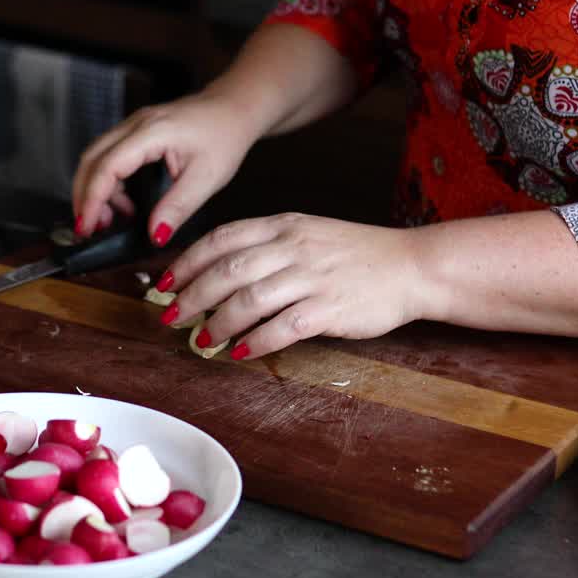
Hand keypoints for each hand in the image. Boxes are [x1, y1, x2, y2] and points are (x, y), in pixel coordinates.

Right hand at [71, 92, 260, 243]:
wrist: (235, 108)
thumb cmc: (226, 135)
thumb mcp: (207, 178)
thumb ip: (178, 208)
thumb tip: (154, 235)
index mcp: (152, 132)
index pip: (108, 166)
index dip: (92, 199)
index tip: (87, 226)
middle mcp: (136, 124)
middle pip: (91, 160)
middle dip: (84, 196)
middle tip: (89, 229)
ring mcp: (133, 125)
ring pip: (96, 157)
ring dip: (94, 190)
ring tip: (107, 221)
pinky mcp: (136, 132)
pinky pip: (109, 156)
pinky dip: (108, 183)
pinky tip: (123, 205)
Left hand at [160, 213, 429, 358]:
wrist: (413, 266)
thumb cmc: (357, 255)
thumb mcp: (308, 234)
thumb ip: (267, 246)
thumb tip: (220, 272)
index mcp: (283, 225)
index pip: (221, 238)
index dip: (187, 261)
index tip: (164, 282)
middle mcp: (293, 247)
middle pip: (227, 270)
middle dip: (192, 295)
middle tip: (172, 316)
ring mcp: (311, 277)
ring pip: (249, 299)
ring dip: (218, 322)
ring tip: (203, 339)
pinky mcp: (329, 308)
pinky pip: (282, 326)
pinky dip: (256, 341)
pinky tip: (241, 352)